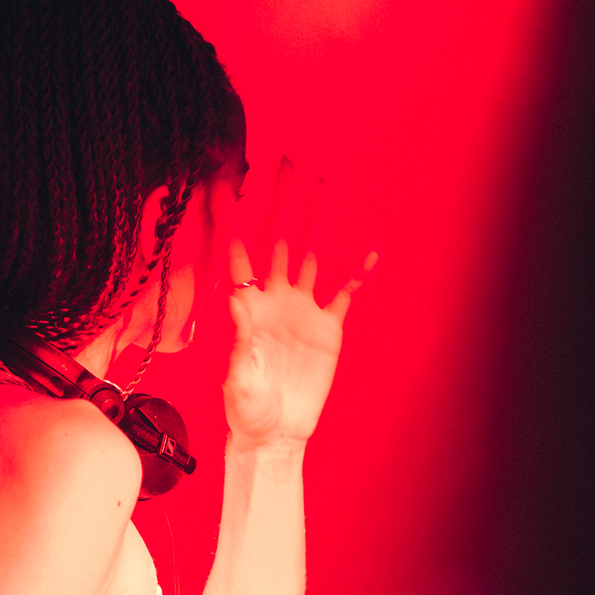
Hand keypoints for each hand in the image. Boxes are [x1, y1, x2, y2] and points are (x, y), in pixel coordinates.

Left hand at [223, 163, 366, 451]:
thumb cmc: (247, 412)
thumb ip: (243, 352)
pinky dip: (357, 273)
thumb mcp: (240, 384)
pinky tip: (369, 251)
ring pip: (311, 254)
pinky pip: (345, 294)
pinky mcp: (327, 330)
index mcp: (247, 308)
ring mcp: (301, 311)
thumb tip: (242, 321)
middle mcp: (273, 300)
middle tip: (287, 160)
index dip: (231, 216)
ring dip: (317, 219)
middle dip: (282, 199)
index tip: (224, 180)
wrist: (274, 435)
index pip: (237, 252)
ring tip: (324, 183)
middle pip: (278, 238)